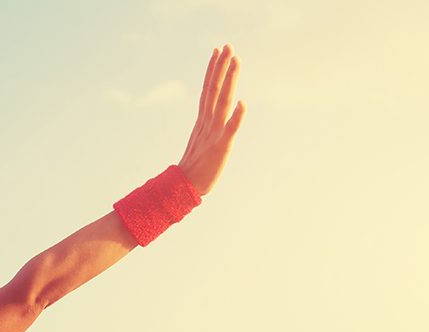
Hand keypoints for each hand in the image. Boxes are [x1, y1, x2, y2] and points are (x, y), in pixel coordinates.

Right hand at [178, 44, 245, 196]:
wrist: (185, 187)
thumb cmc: (195, 166)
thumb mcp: (202, 140)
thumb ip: (208, 126)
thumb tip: (212, 119)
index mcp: (203, 120)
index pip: (208, 89)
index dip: (213, 69)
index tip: (218, 51)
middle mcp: (208, 122)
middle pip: (215, 90)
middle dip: (222, 67)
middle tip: (227, 46)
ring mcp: (214, 133)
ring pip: (222, 102)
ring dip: (230, 81)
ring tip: (235, 61)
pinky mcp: (222, 147)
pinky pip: (230, 130)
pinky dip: (236, 117)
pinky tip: (243, 103)